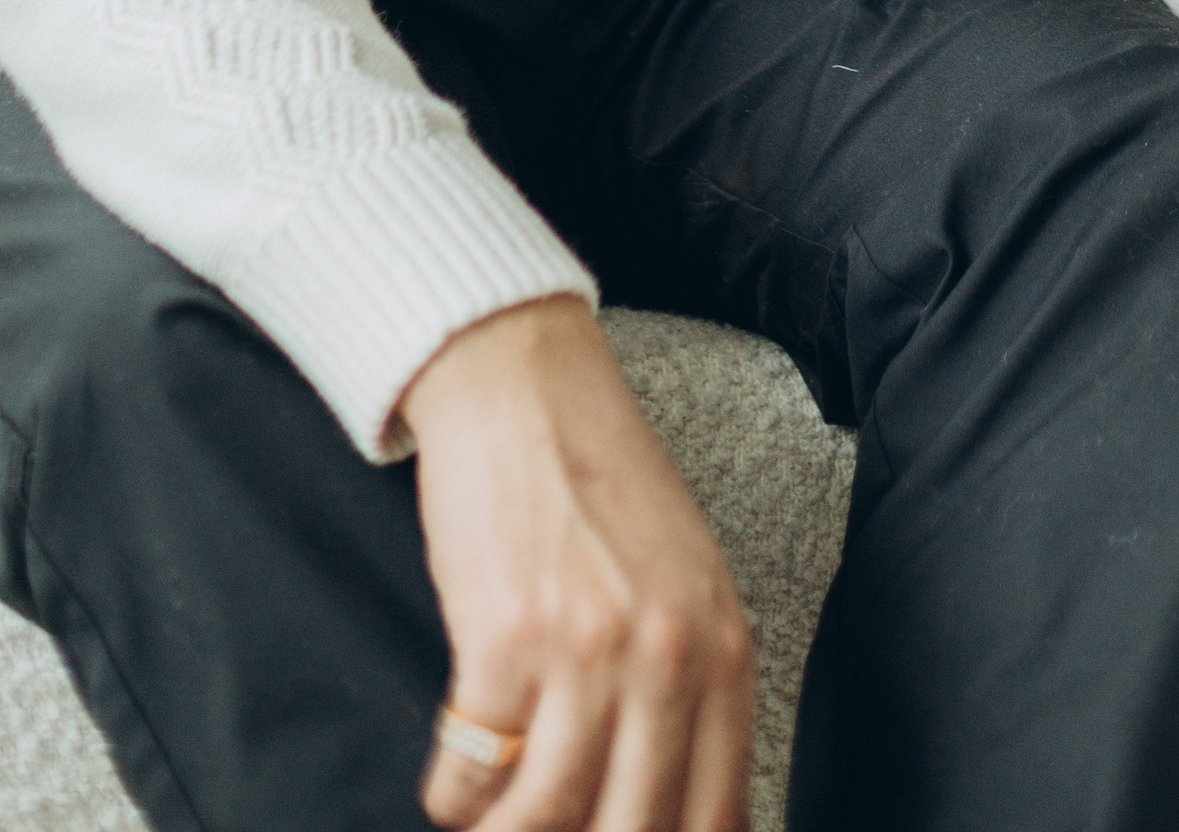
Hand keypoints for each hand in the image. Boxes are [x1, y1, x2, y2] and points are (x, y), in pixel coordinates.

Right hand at [403, 296, 753, 831]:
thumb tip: (684, 814)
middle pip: (631, 829)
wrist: (525, 389)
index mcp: (724, 648)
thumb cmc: (602, 488)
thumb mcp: (686, 584)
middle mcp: (667, 656)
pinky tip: (456, 781)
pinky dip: (454, 798)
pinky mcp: (502, 641)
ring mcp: (586, 650)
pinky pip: (471, 777)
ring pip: (545, 820)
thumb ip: (696, 690)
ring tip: (491, 820)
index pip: (714, 815)